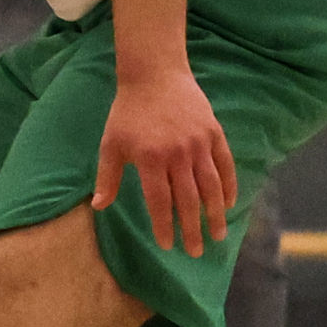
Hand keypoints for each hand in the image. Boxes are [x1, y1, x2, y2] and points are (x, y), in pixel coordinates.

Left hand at [95, 63, 237, 256]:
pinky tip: (228, 205)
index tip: (168, 246)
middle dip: (192, 228)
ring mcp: (199, 144)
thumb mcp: (111, 144)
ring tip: (218, 235)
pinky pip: (226, 165)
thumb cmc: (127, 113)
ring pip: (211, 186)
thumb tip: (98, 207)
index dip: (164, 225)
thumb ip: (108, 177)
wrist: (154, 76)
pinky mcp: (214, 134)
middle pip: (188, 199)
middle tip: (195, 251)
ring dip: (215, 214)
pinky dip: (229, 186)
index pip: (160, 201)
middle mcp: (178, 154)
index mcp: (150, 159)